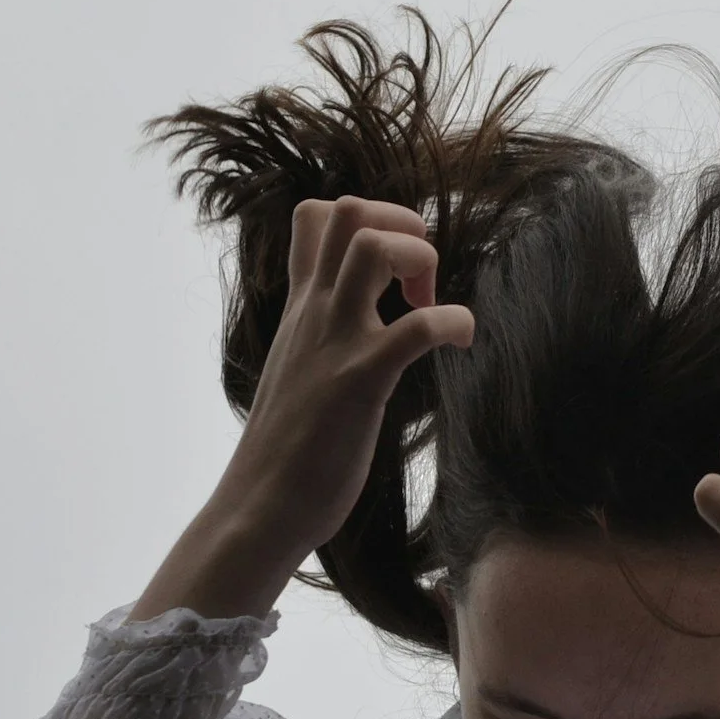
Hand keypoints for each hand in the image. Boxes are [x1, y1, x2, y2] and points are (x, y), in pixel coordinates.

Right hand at [132, 196, 472, 621]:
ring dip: (419, 257)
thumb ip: (321, 338)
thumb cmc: (286, 451)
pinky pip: (416, 327)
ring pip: (372, 244)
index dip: (370, 219)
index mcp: (300, 309)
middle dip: (401, 223)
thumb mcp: (298, 370)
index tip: (396, 270)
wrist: (259, 509)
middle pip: (347, 209)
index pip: (315, 216)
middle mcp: (313, 314)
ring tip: (430, 304)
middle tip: (418, 283)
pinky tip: (460, 343)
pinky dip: (454, 322)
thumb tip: (358, 330)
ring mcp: (334, 343)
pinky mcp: (360, 382)